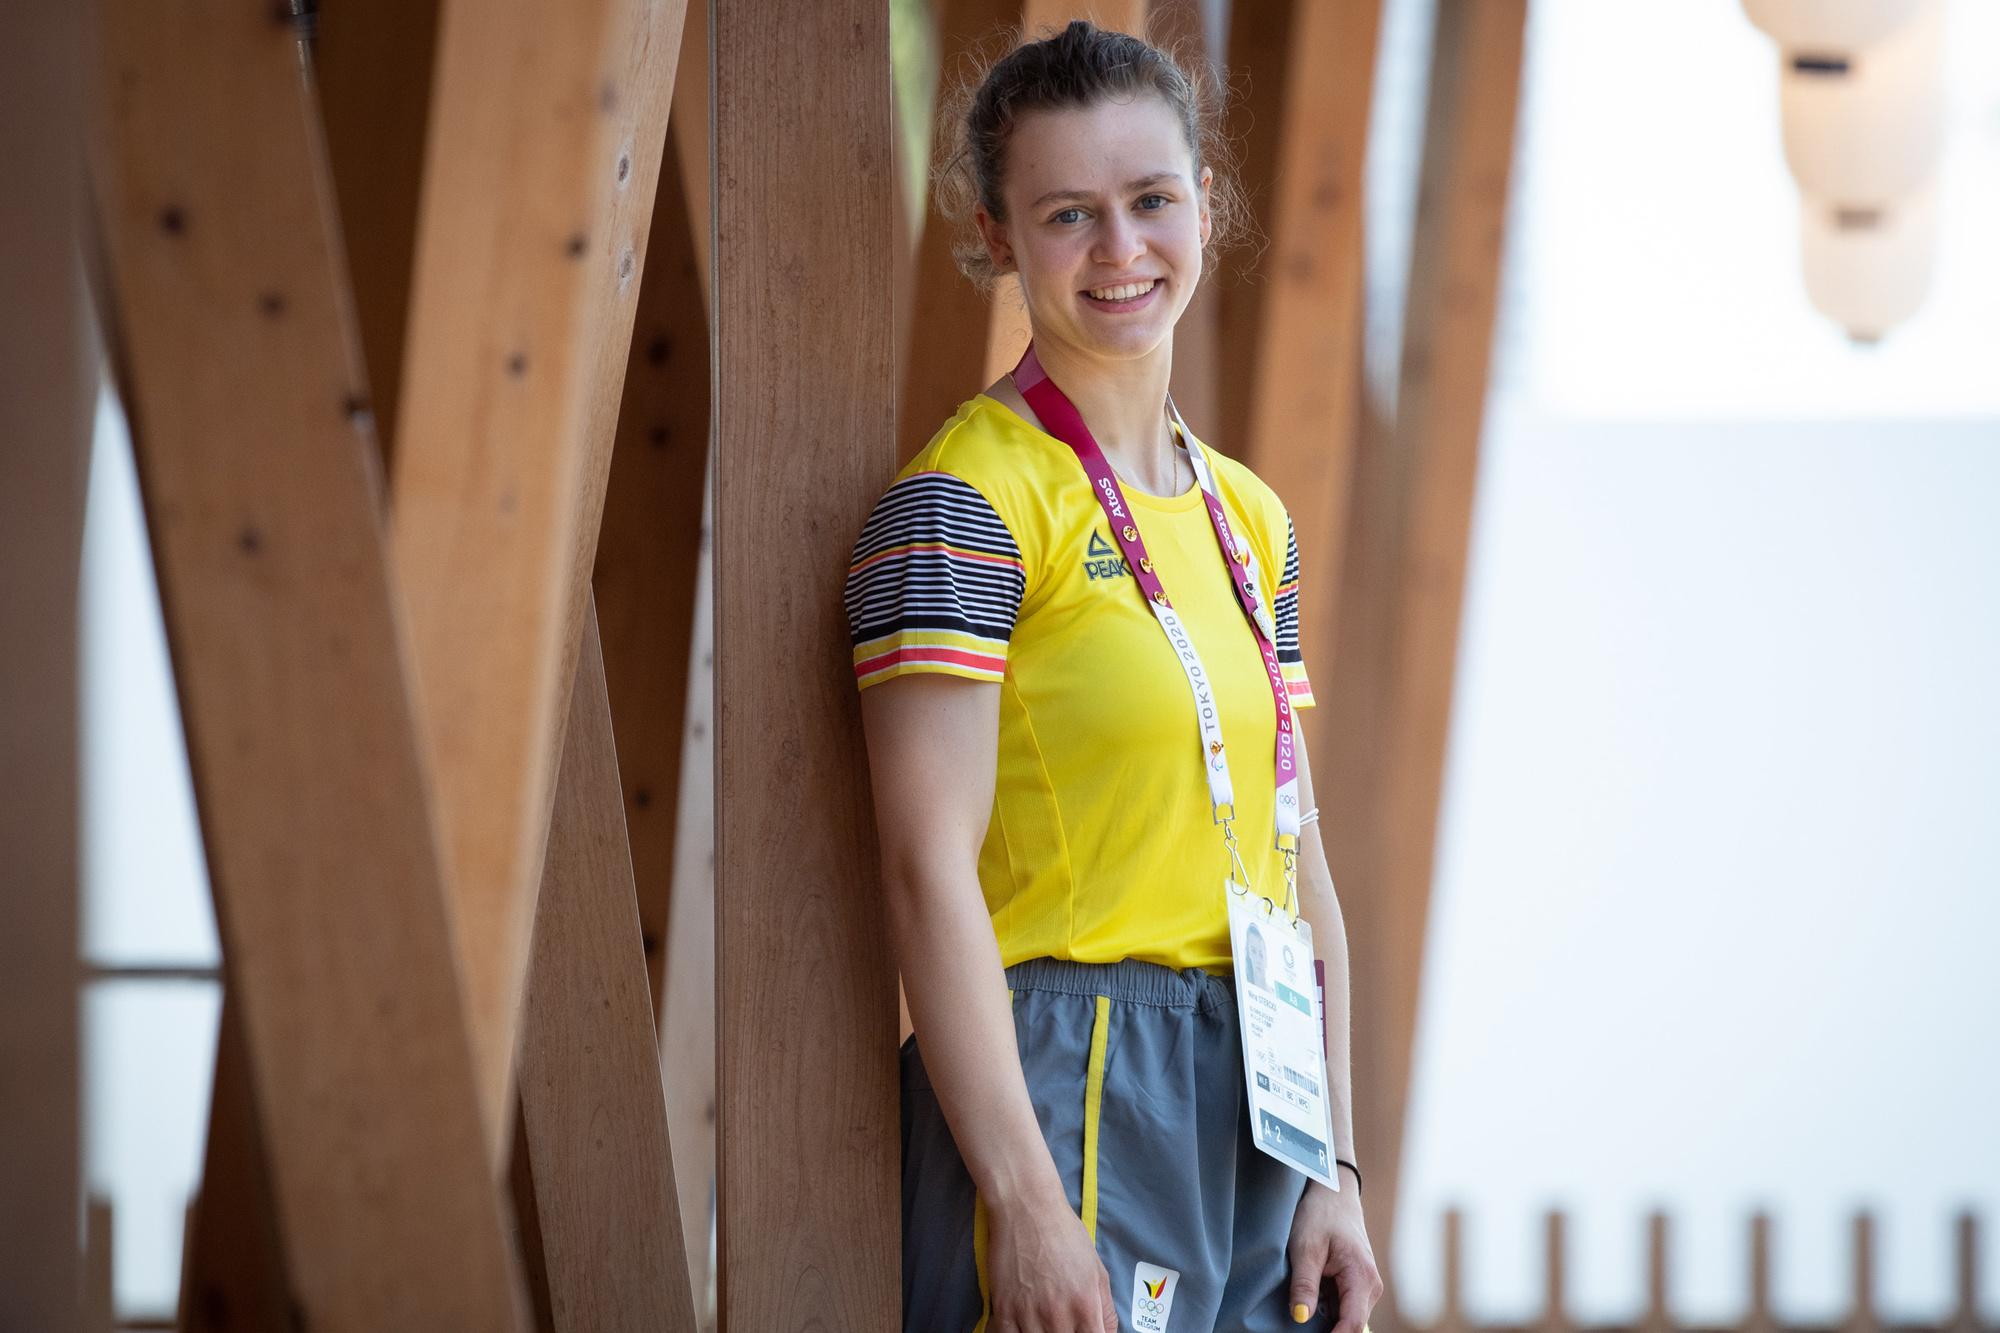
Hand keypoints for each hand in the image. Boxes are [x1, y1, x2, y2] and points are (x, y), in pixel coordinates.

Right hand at [987, 1188, 1118, 1332]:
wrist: (1027, 1208)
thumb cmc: (1065, 1235)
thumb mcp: (1097, 1271)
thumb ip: (1106, 1311)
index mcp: (1086, 1306)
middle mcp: (1058, 1315)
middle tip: (1061, 1324)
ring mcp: (1029, 1314)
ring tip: (1041, 1321)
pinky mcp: (1004, 1309)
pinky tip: (1021, 1326)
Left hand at [1285, 1177, 1382, 1329]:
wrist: (1334, 1193)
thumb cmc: (1320, 1215)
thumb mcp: (1305, 1247)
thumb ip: (1304, 1284)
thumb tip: (1300, 1318)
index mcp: (1362, 1277)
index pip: (1353, 1324)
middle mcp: (1371, 1286)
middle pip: (1352, 1325)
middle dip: (1329, 1331)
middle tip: (1299, 1324)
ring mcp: (1367, 1285)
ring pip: (1349, 1318)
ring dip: (1328, 1321)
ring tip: (1303, 1307)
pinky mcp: (1359, 1284)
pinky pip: (1345, 1307)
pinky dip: (1329, 1309)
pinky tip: (1310, 1300)